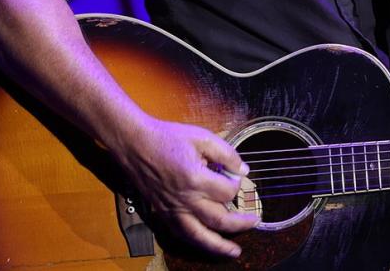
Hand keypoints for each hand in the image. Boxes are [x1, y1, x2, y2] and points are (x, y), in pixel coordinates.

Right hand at [114, 117, 259, 257]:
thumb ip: (226, 153)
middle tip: (254, 221)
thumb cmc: (167, 138)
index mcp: (196, 179)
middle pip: (220, 220)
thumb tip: (242, 169)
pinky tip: (206, 243)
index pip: (228, 192)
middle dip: (240, 223)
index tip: (236, 175)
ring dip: (219, 247)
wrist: (135, 144)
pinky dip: (196, 242)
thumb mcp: (202, 137)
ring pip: (200, 236)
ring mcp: (173, 210)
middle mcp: (185, 200)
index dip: (237, 184)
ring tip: (234, 252)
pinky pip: (182, 234)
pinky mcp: (163, 213)